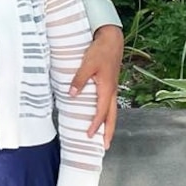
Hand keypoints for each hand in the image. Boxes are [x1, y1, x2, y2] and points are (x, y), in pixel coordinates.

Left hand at [69, 24, 123, 148]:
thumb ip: (79, 79)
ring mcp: (113, 88)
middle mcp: (112, 91)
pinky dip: (107, 114)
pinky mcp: (111, 84)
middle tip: (105, 147)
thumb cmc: (101, 50)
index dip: (95, 125)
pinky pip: (110, 104)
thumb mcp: (88, 63)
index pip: (101, 112)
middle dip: (108, 132)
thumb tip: (72, 94)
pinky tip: (102, 117)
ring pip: (113, 111)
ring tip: (105, 137)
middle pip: (112, 117)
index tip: (88, 135)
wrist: (112, 39)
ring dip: (109, 125)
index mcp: (107, 88)